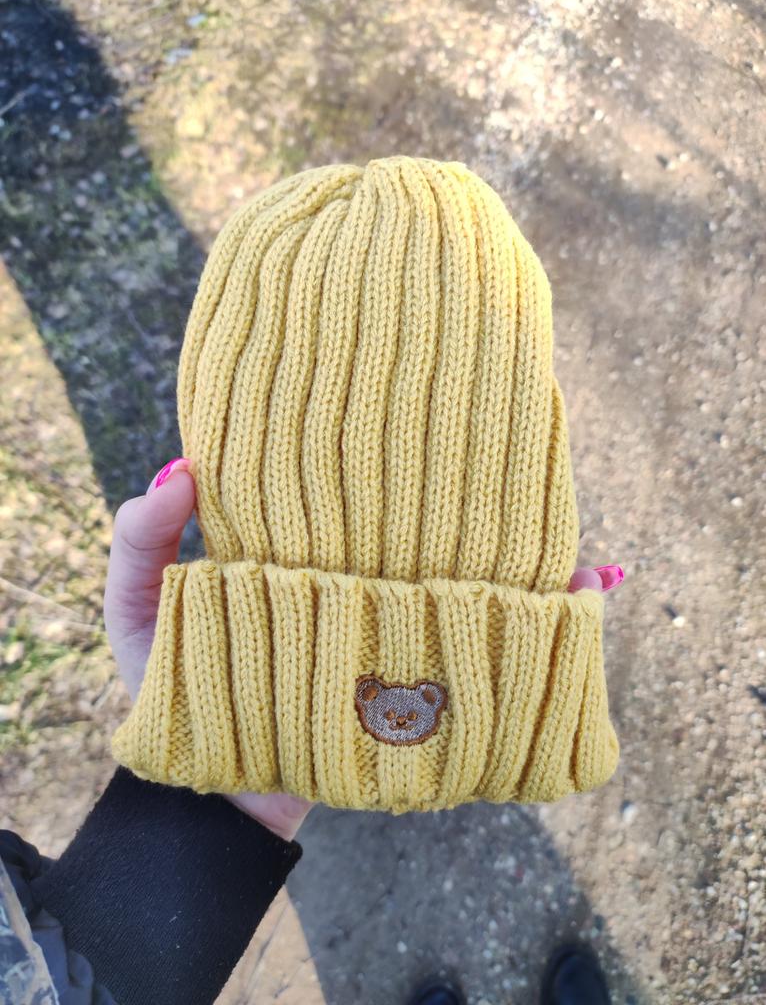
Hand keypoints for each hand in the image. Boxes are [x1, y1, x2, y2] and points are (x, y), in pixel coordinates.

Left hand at [104, 457, 622, 837]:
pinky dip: (553, 632)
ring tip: (587, 550)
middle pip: (442, 539)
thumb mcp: (140, 613)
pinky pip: (492, 656)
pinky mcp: (416, 682)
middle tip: (539, 462)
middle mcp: (367, 584)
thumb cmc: (172, 687)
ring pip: (483, 592)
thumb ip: (140, 547)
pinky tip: (598, 594)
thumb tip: (180, 468)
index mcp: (314, 552)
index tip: (439, 405)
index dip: (405, 455)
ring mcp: (397, 632)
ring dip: (545, 570)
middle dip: (497, 510)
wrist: (205, 788)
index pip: (366, 492)